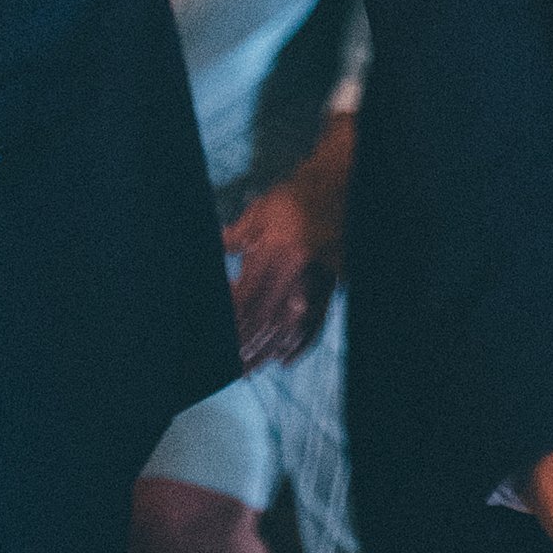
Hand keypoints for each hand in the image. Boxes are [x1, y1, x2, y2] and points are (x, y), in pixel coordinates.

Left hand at [225, 107, 353, 370]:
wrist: (338, 183)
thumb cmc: (294, 196)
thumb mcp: (259, 211)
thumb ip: (235, 236)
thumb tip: (213, 249)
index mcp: (277, 250)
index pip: (247, 295)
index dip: (230, 317)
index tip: (214, 331)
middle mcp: (298, 270)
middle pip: (267, 317)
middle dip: (246, 344)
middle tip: (229, 367)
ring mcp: (318, 279)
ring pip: (289, 325)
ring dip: (267, 350)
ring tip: (249, 369)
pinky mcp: (333, 284)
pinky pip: (317, 321)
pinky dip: (300, 344)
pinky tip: (286, 360)